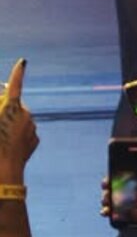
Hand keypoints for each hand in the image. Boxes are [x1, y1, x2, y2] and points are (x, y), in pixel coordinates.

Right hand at [0, 59, 38, 183]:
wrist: (4, 174)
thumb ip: (1, 107)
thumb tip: (5, 101)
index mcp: (12, 107)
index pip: (16, 84)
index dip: (18, 73)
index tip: (23, 62)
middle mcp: (25, 114)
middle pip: (14, 106)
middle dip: (6, 110)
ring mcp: (32, 127)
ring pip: (20, 120)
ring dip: (11, 125)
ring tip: (1, 140)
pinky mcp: (34, 140)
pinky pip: (25, 133)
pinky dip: (18, 136)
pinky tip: (9, 147)